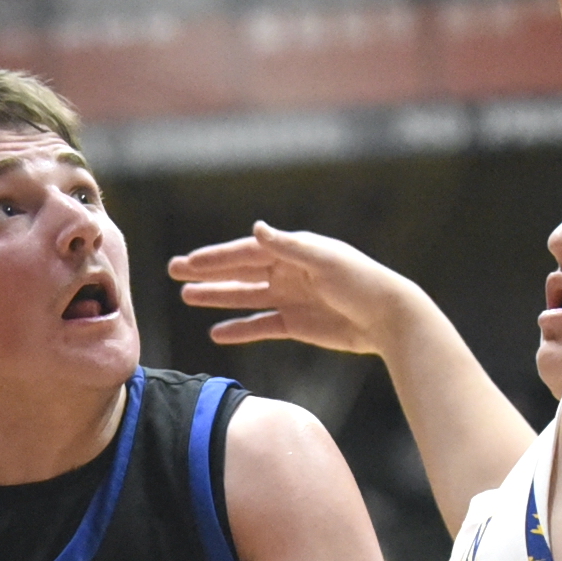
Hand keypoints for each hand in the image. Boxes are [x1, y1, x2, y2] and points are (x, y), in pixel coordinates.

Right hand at [169, 221, 414, 356]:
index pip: (246, 252)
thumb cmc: (361, 282)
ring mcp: (290, 299)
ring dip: (217, 297)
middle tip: (173, 271)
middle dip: (207, 272)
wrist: (388, 318)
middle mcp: (288, 272)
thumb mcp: (324, 261)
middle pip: (239, 271)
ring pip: (244, 297)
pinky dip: (239, 329)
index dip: (216, 258)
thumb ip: (288, 247)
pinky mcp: (296, 324)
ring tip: (186, 297)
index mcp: (294, 251)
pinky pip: (260, 326)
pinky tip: (216, 333)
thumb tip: (256, 228)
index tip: (188, 262)